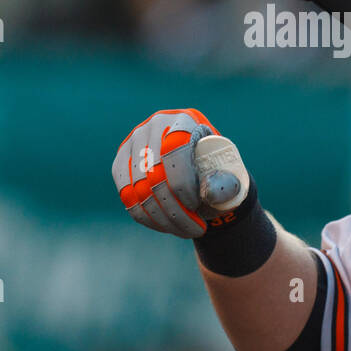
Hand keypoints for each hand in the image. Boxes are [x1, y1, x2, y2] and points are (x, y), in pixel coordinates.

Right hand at [112, 108, 250, 238]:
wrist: (199, 169)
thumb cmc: (217, 171)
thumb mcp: (228, 175)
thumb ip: (225, 183)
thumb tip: (210, 192)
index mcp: (185, 119)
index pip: (174, 149)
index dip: (183, 182)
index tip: (197, 206)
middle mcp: (155, 125)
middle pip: (154, 173)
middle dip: (175, 209)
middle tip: (196, 229)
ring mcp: (134, 142)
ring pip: (138, 189)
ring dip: (162, 218)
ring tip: (184, 231)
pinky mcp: (121, 163)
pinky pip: (127, 196)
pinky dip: (146, 217)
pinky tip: (166, 226)